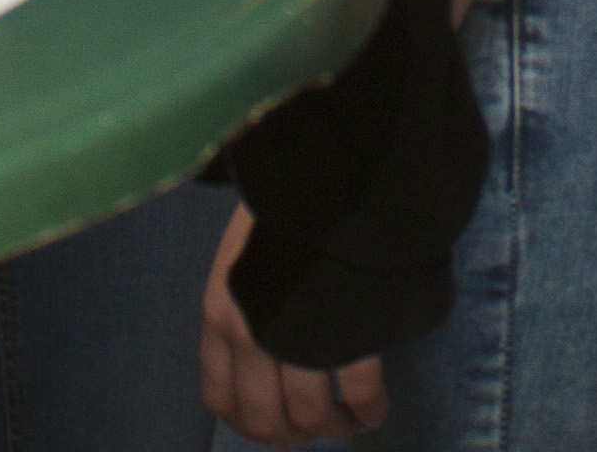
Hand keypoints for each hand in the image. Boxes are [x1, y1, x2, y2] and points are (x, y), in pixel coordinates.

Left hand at [200, 201, 385, 442]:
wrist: (333, 170)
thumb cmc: (290, 204)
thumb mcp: (245, 253)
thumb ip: (244, 304)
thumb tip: (260, 354)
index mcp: (221, 315)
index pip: (221, 399)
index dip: (249, 424)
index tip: (275, 428)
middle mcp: (249, 336)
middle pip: (265, 420)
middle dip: (294, 434)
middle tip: (321, 427)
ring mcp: (297, 339)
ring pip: (312, 417)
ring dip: (336, 427)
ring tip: (354, 421)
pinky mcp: (346, 335)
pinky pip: (359, 395)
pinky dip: (369, 412)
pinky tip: (376, 409)